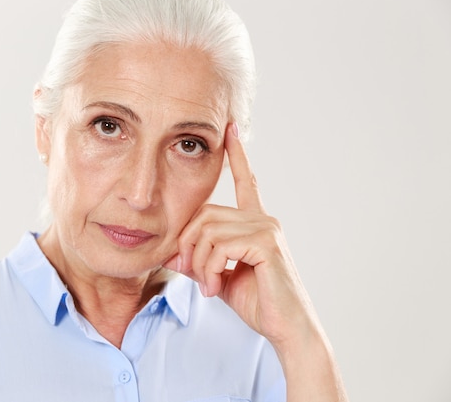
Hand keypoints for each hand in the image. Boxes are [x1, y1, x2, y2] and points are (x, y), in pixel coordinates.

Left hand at [164, 123, 318, 348]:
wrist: (286, 329)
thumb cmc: (257, 302)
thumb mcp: (217, 276)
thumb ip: (197, 259)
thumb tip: (171, 252)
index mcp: (254, 222)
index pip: (245, 180)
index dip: (237, 155)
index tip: (231, 128)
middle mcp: (262, 218)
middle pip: (205, 213)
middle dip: (187, 244)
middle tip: (189, 271)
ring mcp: (266, 228)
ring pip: (208, 230)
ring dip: (198, 263)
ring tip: (208, 286)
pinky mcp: (266, 242)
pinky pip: (219, 245)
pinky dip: (208, 269)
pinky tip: (216, 288)